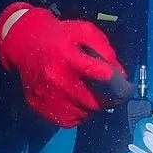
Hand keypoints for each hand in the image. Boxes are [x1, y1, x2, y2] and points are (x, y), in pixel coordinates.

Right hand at [0, 3, 127, 127]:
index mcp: (69, 57)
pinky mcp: (42, 109)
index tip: (127, 88)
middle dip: (107, 97)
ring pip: (85, 113)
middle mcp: (57, 79)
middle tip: (105, 88)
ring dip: (92, 105)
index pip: (98, 75)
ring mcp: (48, 97)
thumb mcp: (85, 32)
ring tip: (85, 89)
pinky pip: (71, 120)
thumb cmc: (60, 37)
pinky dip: (78, 112)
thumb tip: (120, 75)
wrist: (25, 45)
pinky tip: (74, 98)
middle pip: (95, 101)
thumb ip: (105, 51)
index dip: (118, 85)